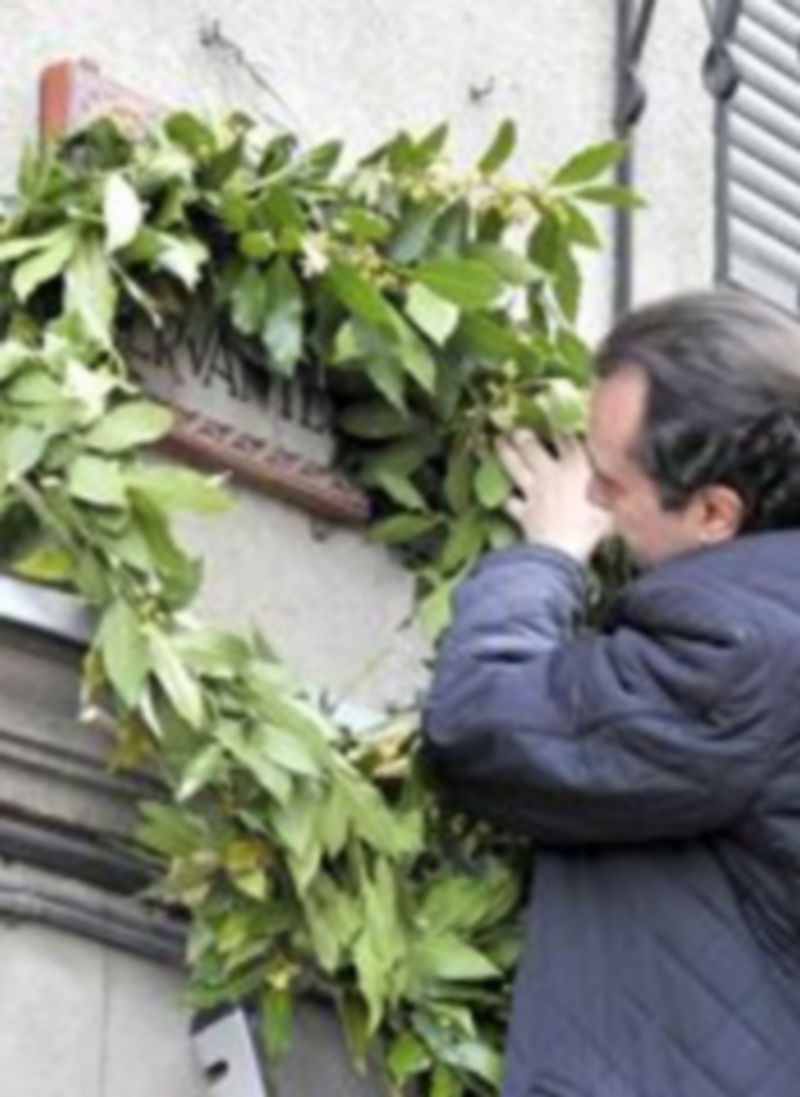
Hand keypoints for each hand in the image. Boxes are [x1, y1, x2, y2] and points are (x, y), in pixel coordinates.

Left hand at [496, 430, 612, 561]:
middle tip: (516, 427)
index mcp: (576, 466)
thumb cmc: (595, 524)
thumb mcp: (615, 501)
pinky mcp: (524, 513)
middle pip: (533, 449)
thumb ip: (615, 485)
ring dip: (507, 455)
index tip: (553, 417)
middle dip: (525, 436)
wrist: (564, 548)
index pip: (567, 440)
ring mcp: (534, 493)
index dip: (559, 428)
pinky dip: (508, 499)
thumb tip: (625, 473)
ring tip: (498, 442)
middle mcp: (551, 474)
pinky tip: (504, 497)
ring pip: (517, 469)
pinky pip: (512, 503)